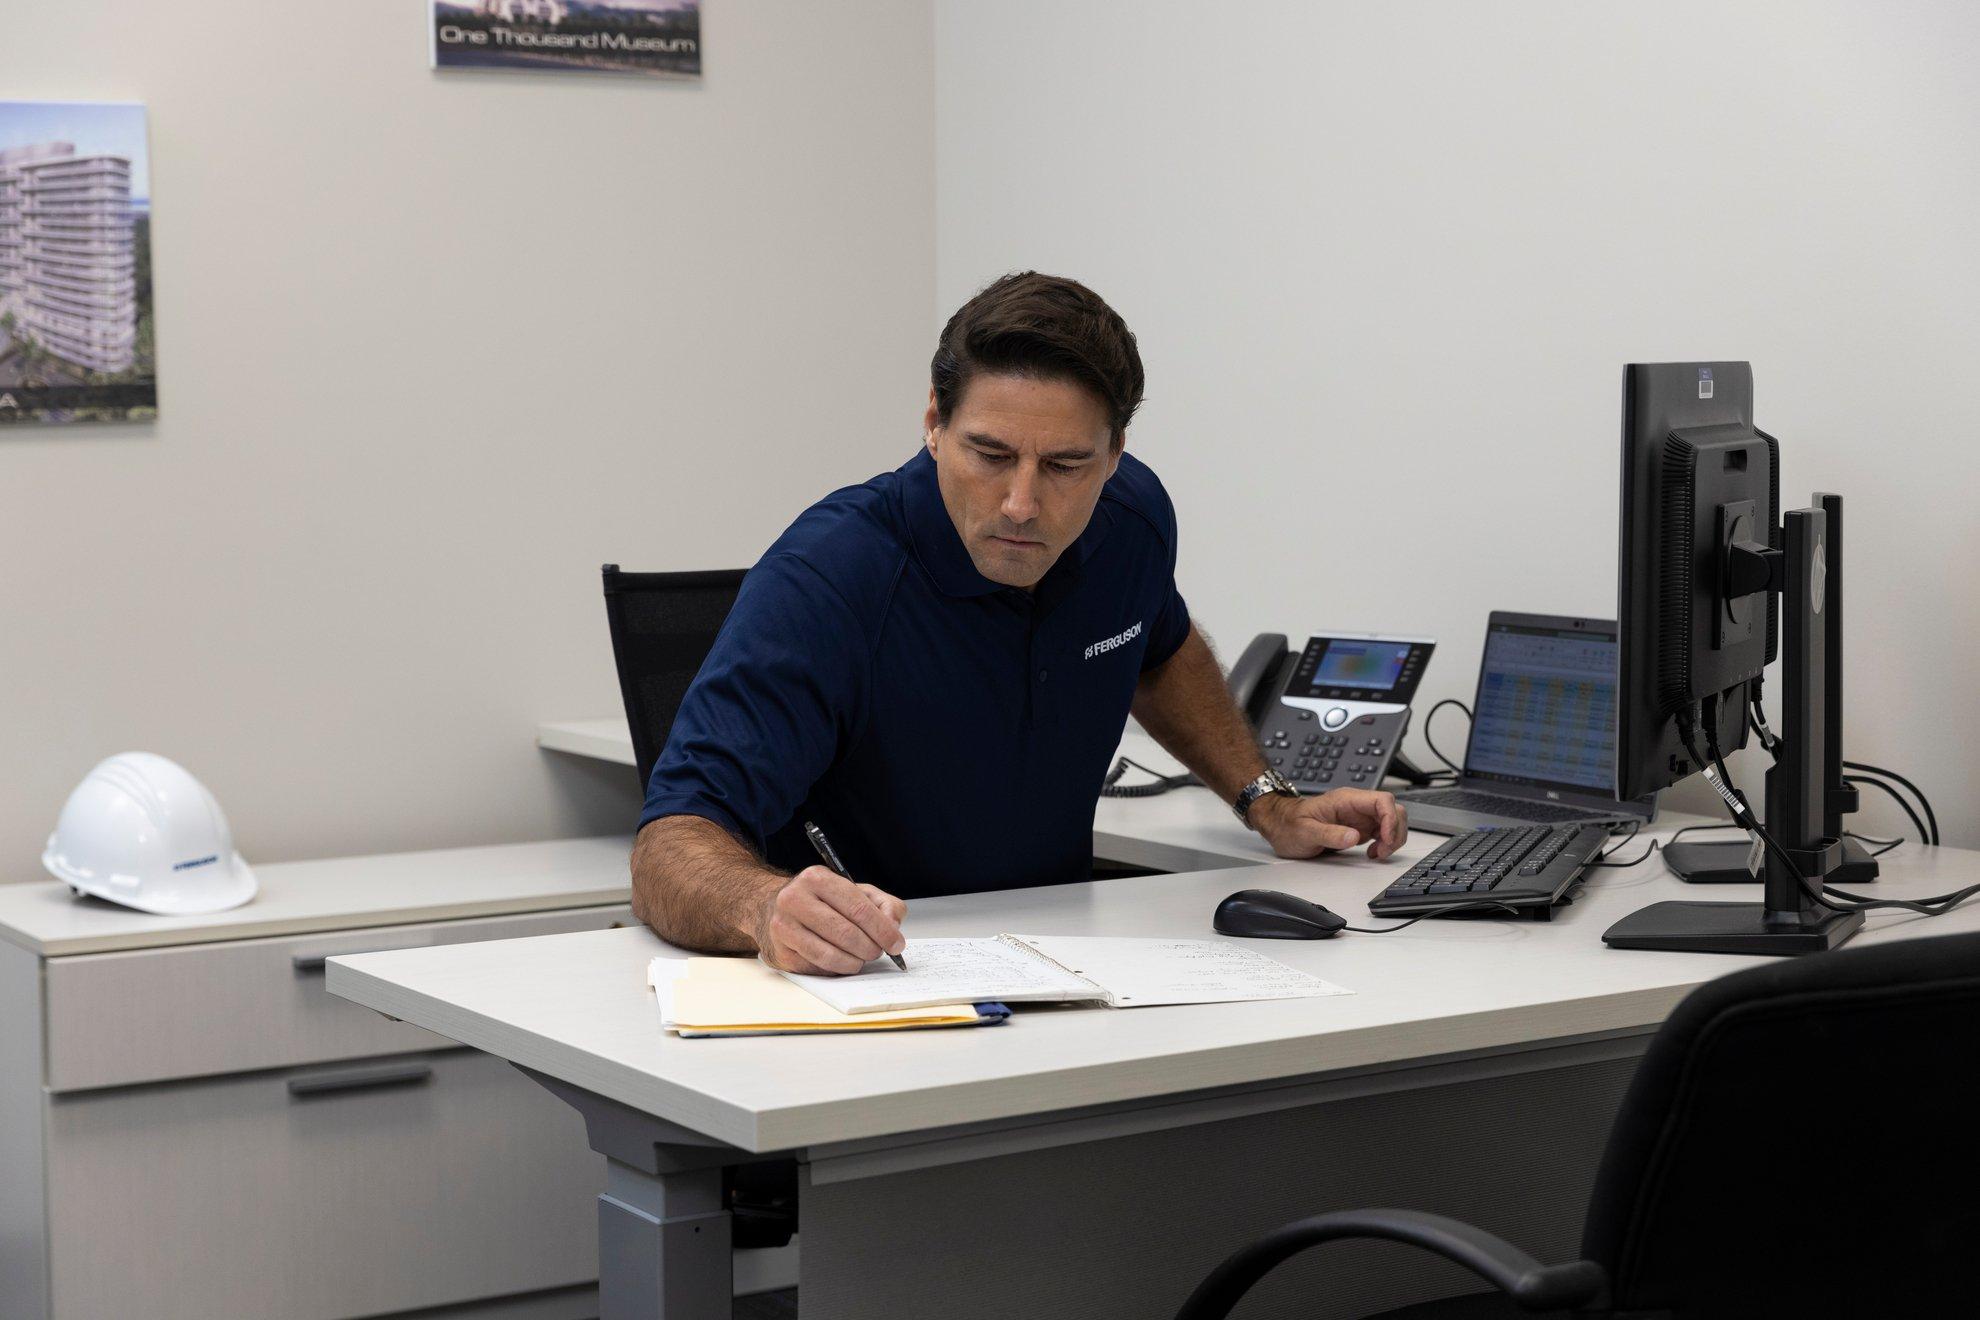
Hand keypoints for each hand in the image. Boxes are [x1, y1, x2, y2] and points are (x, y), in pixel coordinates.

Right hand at [752, 865, 908, 974]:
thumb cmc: (818, 900)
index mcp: (816, 878)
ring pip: (830, 955)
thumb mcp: (852, 890)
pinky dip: (836, 969)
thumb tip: (893, 926)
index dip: (882, 929)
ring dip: (854, 962)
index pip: (858, 907)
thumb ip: (882, 903)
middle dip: (870, 948)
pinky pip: (817, 967)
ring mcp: (783, 927)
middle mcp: (794, 899)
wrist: (769, 906)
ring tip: (860, 959)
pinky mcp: (780, 951)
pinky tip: (841, 962)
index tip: (896, 944)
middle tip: (878, 953)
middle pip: (845, 933)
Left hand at [1251, 788, 1407, 861]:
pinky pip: (1383, 833)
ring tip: (1378, 853)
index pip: (1382, 800)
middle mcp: (1356, 806)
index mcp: (1346, 800)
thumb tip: (1354, 837)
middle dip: (1395, 831)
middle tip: (1383, 850)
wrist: (1281, 826)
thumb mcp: (1306, 831)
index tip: (1386, 839)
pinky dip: (1385, 844)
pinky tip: (1374, 853)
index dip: (1390, 819)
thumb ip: (1330, 834)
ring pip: (1392, 821)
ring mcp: (1359, 817)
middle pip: (1393, 810)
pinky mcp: (1359, 828)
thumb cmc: (1289, 824)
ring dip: (1393, 839)